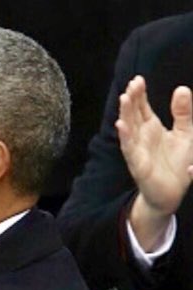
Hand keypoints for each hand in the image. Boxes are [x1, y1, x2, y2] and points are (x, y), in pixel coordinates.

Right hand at [116, 75, 192, 250]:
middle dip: (132, 99)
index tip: (138, 79)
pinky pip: (129, 148)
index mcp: (152, 128)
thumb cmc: (178, 164)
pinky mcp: (138, 164)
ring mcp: (137, 149)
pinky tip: (121, 125)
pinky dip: (125, 137)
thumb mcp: (187, 133)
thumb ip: (183, 113)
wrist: (174, 192)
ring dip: (125, 113)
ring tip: (124, 98)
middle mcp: (141, 136)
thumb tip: (181, 88)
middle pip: (133, 114)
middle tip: (132, 84)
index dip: (139, 93)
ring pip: (128, 128)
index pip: (142, 107)